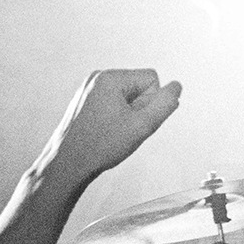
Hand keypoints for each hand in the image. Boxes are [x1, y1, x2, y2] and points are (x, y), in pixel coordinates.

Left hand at [41, 69, 182, 182]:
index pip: (152, 79)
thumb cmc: (99, 146)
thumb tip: (176, 86)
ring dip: (129, 114)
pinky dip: (117, 117)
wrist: (66, 165)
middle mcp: (97, 78)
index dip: (151, 103)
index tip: (133, 120)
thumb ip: (166, 104)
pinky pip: (115, 103)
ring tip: (113, 132)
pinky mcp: (86, 101)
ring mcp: (89, 89)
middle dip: (139, 108)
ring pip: (129, 96)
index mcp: (109, 78)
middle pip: (140, 86)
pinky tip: (106, 132)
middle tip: (122, 129)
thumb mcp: (142, 126)